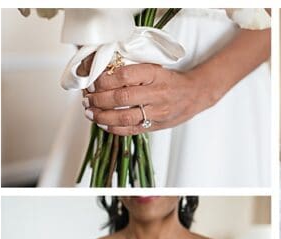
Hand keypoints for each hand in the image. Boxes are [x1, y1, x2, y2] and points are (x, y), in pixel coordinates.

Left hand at [84, 63, 215, 135]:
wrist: (193, 95)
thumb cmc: (170, 80)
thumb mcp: (154, 68)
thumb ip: (133, 72)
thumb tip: (104, 75)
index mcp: (154, 74)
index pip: (124, 76)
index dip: (104, 80)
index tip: (92, 81)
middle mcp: (155, 93)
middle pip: (120, 97)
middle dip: (99, 99)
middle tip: (87, 99)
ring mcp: (155, 112)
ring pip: (124, 116)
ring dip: (102, 116)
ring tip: (90, 113)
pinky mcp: (154, 126)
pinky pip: (130, 130)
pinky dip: (114, 128)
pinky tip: (103, 124)